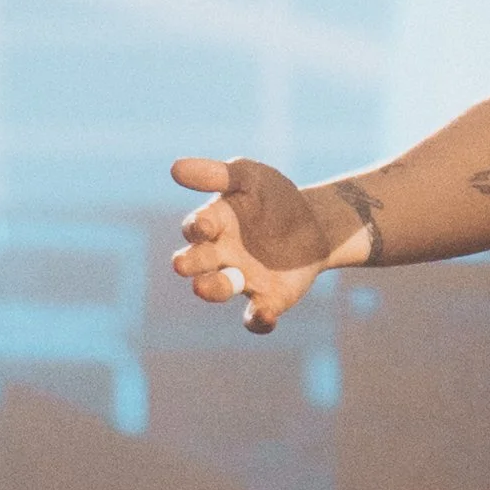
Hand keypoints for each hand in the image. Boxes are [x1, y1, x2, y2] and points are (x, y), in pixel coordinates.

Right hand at [169, 156, 337, 335]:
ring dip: (214, 288)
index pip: (195, 228)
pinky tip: (265, 315)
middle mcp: (219, 256)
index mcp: (213, 224)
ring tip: (215, 284)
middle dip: (190, 264)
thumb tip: (175, 168)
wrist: (314, 222)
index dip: (197, 228)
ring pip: (217, 289)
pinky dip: (257, 321)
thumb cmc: (273, 197)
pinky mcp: (267, 299)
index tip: (205, 225)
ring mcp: (241, 279)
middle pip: (195, 264)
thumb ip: (217, 174)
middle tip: (185, 264)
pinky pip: (255, 317)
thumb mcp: (250, 177)